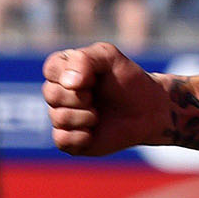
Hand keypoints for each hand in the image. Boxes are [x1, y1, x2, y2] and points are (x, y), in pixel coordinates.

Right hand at [42, 43, 170, 156]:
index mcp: (64, 69)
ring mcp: (63, 117)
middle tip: (97, 97)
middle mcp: (59, 93)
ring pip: (58, 118)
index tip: (93, 78)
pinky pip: (61, 140)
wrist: (148, 109)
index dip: (71, 75)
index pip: (51, 69)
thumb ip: (85, 59)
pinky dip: (80, 136)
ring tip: (99, 114)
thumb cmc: (128, 80)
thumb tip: (69, 83)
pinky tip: (93, 131)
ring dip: (85, 116)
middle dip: (80, 97)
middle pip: (51, 95)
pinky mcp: (70, 140)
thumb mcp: (110, 57)